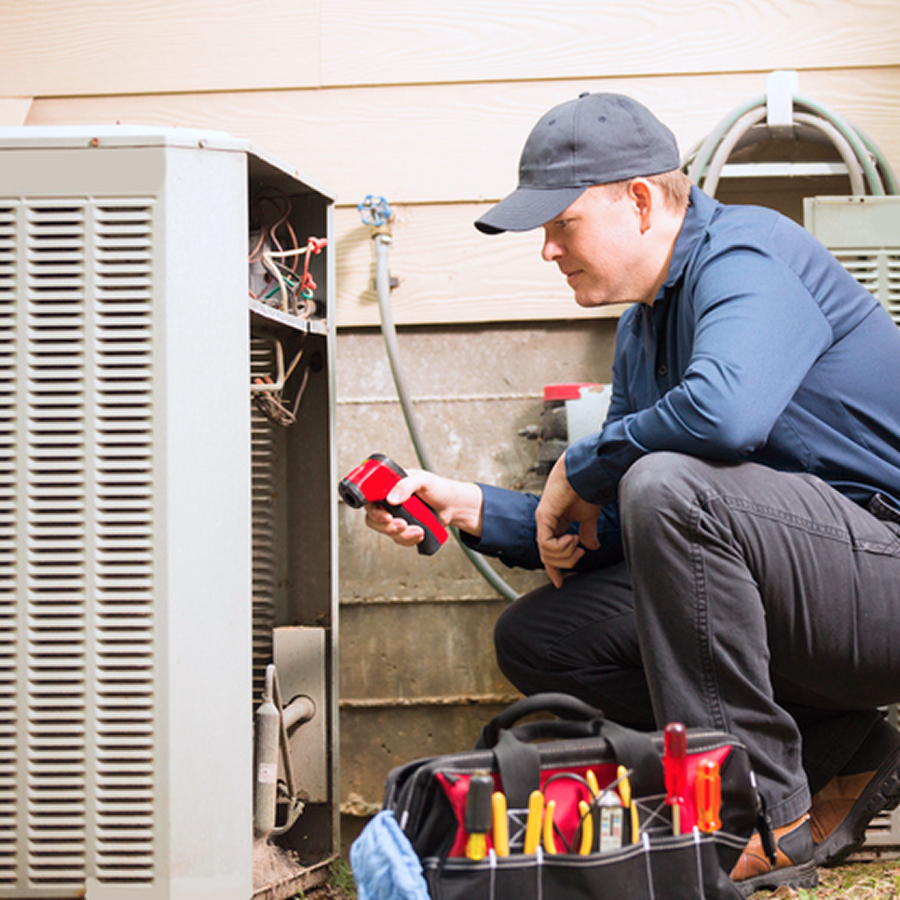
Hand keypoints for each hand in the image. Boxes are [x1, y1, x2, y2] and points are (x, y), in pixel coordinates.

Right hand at [364, 470, 482, 547]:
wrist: (452, 506)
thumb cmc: (438, 488)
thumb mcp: (424, 480)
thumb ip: (407, 485)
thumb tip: (391, 498)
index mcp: (389, 485)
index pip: (369, 495)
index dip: (371, 507)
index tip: (384, 515)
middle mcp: (388, 501)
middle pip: (373, 517)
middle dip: (387, 525)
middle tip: (402, 524)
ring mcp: (395, 516)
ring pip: (385, 531)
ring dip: (401, 534)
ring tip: (418, 529)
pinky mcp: (403, 528)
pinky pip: (398, 539)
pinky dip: (409, 539)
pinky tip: (420, 532)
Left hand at [535, 455, 600, 587]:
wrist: (585, 472)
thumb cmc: (585, 489)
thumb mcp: (587, 517)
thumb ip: (587, 532)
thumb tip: (591, 546)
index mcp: (554, 524)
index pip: (548, 552)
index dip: (554, 569)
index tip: (559, 583)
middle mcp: (545, 524)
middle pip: (547, 557)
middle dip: (564, 562)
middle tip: (580, 552)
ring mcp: (543, 521)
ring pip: (546, 553)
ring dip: (565, 554)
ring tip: (577, 542)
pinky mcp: (543, 517)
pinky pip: (546, 543)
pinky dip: (560, 546)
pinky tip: (572, 537)